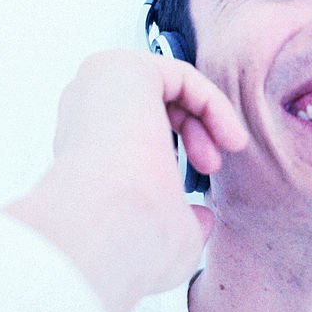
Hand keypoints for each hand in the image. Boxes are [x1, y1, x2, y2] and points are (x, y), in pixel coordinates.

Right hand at [6, 50, 247, 311]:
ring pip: (167, 86)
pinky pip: (179, 74)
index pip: (137, 131)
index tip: (209, 174)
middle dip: (194, 130)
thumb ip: (183, 220)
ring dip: (206, 117)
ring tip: (224, 153)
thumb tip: (203, 219)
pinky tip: (229, 137)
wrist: (108, 230)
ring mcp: (94, 87)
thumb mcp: (165, 235)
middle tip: (215, 165)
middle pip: (152, 103)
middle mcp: (82, 116)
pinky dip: (212, 103)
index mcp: (83, 153)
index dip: (184, 145)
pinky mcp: (116, 67)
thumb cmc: (130, 244)